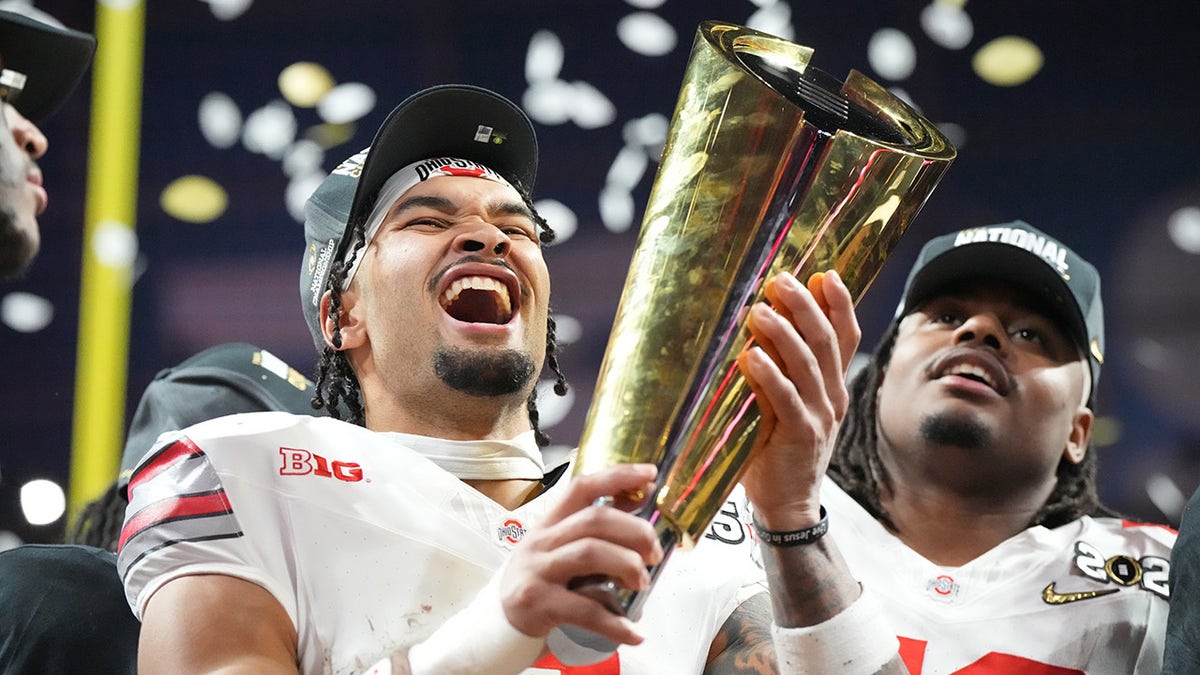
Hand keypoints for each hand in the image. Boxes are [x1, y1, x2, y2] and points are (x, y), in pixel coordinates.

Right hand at [499, 463, 663, 646]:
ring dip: (627, 565)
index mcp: (550, 523)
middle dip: (635, 532)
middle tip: (654, 554)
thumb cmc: (538, 584)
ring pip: (590, 553)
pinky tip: (634, 633)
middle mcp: (542, 542)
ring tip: (642, 583)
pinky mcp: (538, 604)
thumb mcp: (557, 550)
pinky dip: (616, 623)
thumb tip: (639, 512)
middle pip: (594, 520)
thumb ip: (592, 534)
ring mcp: (538, 571)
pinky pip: (585, 609)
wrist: (494, 624)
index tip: (650, 474)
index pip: (583, 487)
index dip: (618, 476)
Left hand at [736, 270, 860, 529]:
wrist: (786, 505)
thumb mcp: (785, 403)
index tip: (826, 275)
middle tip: (781, 281)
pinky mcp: (800, 437)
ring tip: (759, 311)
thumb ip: (781, 371)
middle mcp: (833, 398)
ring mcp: (820, 417)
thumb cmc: (777, 449)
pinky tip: (751, 356)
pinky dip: (769, 376)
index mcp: (833, 387)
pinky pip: (786, 400)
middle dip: (805, 307)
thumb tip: (760, 327)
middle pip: (826, 342)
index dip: (840, 305)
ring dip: (784, 334)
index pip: (845, 337)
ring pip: (808, 366)